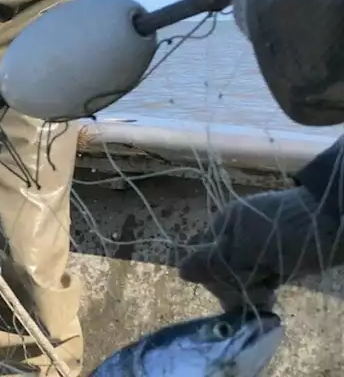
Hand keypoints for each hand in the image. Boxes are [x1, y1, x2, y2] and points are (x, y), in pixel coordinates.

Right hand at [178, 186, 343, 309]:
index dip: (216, 277)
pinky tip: (274, 288)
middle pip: (221, 269)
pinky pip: (259, 276)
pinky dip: (265, 286)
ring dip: (253, 287)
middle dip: (237, 283)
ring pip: (241, 276)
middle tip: (260, 284)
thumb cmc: (287, 233)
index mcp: (224, 224)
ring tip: (271, 286)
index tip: (237, 284)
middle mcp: (236, 234)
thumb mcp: (246, 246)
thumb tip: (180, 273)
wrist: (336, 220)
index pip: (203, 259)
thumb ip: (213, 261)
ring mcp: (257, 245)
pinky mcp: (276, 256)